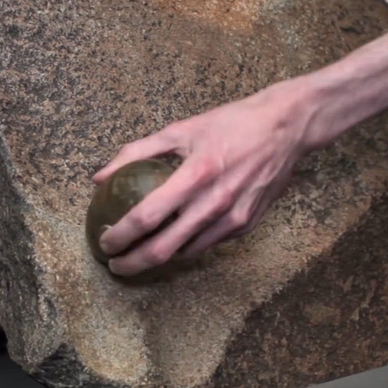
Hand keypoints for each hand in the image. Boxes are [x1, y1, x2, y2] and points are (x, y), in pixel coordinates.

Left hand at [92, 79, 328, 275]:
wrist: (287, 128)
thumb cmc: (231, 124)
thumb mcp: (180, 130)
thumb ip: (136, 152)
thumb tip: (100, 177)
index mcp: (195, 175)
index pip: (146, 217)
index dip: (120, 236)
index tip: (105, 241)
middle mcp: (214, 203)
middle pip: (163, 250)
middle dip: (132, 263)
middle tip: (115, 264)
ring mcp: (233, 219)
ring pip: (185, 253)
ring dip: (158, 258)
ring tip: (139, 251)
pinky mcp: (246, 225)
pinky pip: (207, 244)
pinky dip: (185, 245)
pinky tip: (173, 236)